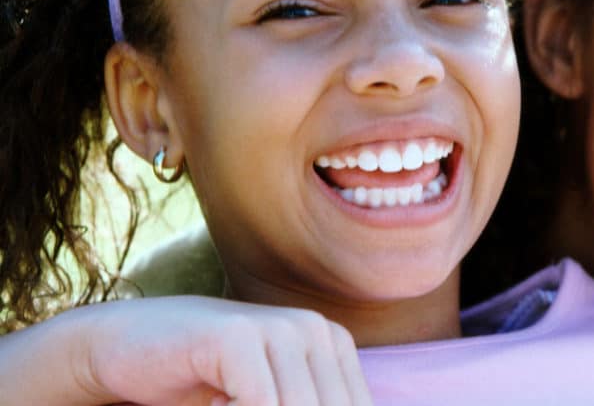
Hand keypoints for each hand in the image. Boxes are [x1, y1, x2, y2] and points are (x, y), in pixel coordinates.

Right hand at [72, 296, 372, 404]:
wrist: (125, 348)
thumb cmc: (205, 383)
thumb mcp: (272, 401)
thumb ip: (307, 404)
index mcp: (335, 347)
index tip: (258, 405)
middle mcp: (318, 331)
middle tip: (235, 404)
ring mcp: (282, 328)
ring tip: (223, 402)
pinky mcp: (240, 336)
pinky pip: (260, 404)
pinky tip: (213, 400)